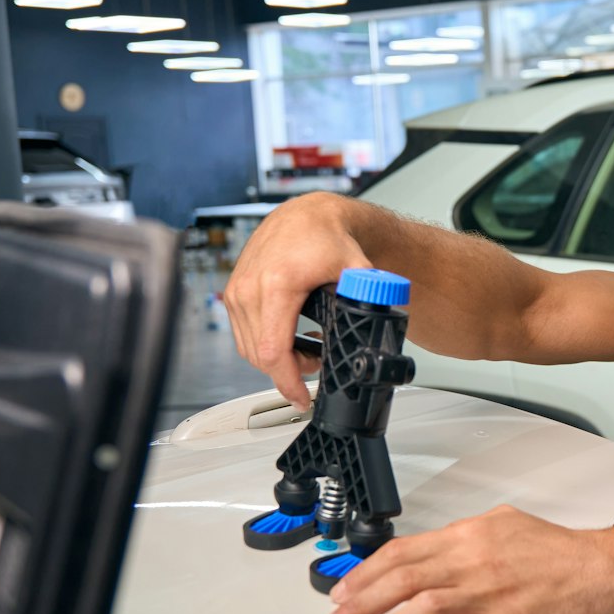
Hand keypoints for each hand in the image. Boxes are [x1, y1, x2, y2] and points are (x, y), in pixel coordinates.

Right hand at [224, 192, 369, 406]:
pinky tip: (286, 340)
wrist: (305, 215)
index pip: (273, 350)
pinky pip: (242, 333)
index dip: (287, 382)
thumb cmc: (327, 237)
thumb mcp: (356, 269)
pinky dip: (262, 344)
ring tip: (303, 355)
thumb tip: (381, 320)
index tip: (301, 397)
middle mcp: (250, 288)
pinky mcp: (232, 292)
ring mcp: (236, 290)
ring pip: (249, 348)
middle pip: (260, 355)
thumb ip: (369, 296)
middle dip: (287, 372)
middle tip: (314, 369)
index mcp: (278, 285)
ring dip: (275, 360)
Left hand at [317, 506, 613, 613]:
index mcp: (467, 536)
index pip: (402, 552)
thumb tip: (434, 548)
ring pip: (423, 611)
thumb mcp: (505, 524)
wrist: (603, 567)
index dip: (365, 573)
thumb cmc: (559, 550)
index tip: (342, 591)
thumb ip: (466, 535)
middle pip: (402, 581)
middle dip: (359, 605)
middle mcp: (472, 561)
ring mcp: (489, 594)